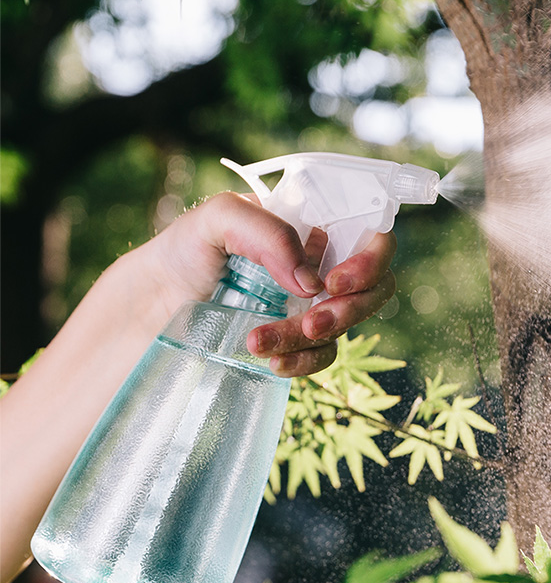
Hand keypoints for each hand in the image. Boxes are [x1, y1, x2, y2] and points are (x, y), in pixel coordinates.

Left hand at [142, 191, 395, 375]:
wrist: (144, 311)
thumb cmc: (179, 254)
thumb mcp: (217, 219)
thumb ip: (267, 232)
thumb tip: (312, 283)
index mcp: (310, 228)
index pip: (369, 234)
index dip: (371, 259)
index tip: (334, 281)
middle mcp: (317, 266)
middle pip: (373, 286)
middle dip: (351, 308)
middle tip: (312, 320)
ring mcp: (308, 307)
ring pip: (346, 325)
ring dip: (316, 338)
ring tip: (262, 342)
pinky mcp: (295, 343)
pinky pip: (323, 356)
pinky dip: (304, 362)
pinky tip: (272, 362)